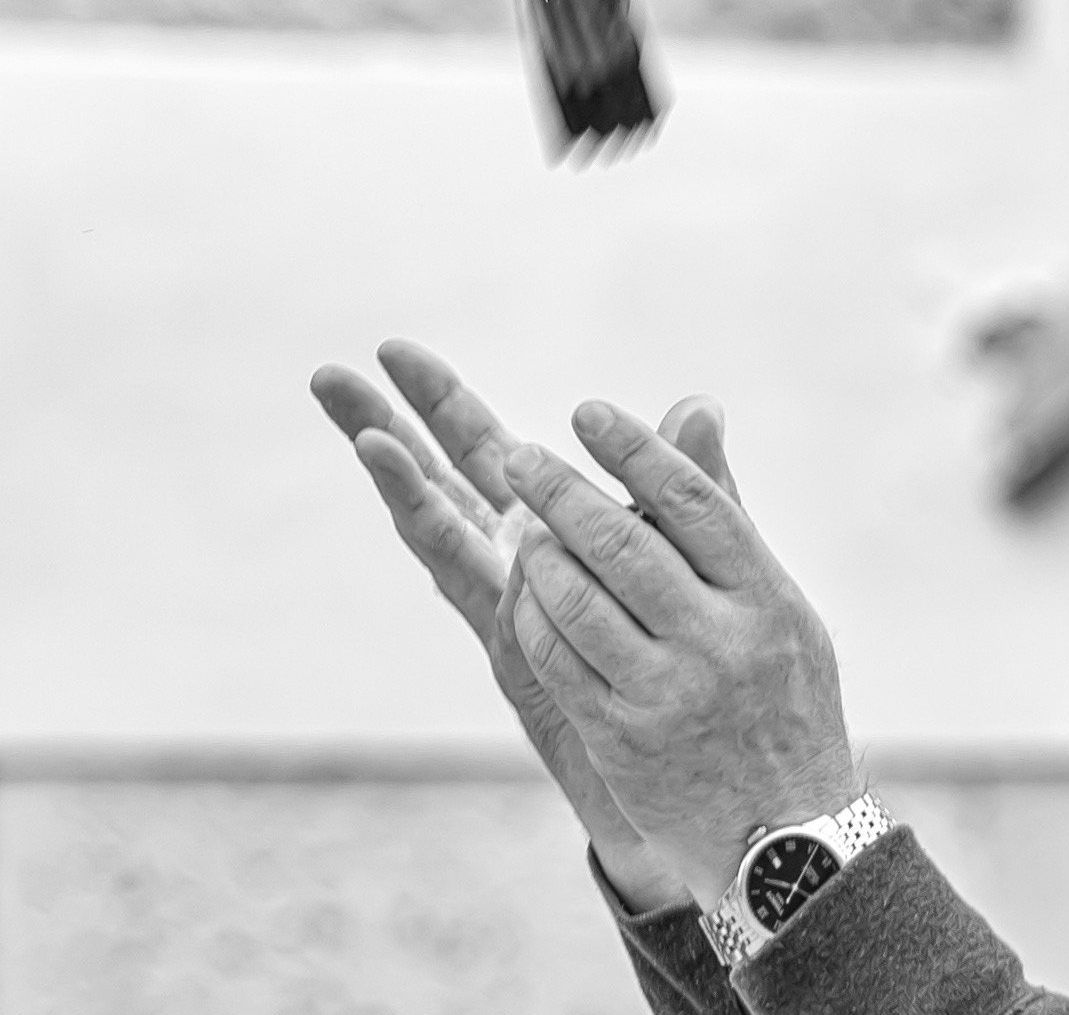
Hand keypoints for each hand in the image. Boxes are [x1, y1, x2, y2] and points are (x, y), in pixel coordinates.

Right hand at [310, 341, 737, 910]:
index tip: (391, 347)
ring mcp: (507, 611)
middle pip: (437, 482)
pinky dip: (454, 553)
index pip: (481, 449)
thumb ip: (689, 481)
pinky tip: (426, 510)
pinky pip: (483, 594)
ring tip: (366, 434)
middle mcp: (509, 564)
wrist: (689, 763)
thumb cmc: (686, 646)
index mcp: (542, 528)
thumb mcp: (696, 548)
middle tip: (328, 374)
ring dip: (404, 486)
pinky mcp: (523, 656)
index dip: (439, 400)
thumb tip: (699, 401)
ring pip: (442, 537)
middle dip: (384, 429)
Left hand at [501, 400, 857, 908]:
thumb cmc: (782, 698)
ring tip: (520, 522)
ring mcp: (666, 696)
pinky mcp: (621, 741)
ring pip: (581, 604)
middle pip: (625, 548)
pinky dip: (534, 618)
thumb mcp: (778, 604)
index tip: (588, 411)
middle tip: (521, 456)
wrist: (785, 839)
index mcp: (765, 597)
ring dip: (539, 555)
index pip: (693, 503)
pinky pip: (560, 664)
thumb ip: (722, 511)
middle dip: (564, 493)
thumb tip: (693, 405)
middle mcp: (718, 642)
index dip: (636, 450)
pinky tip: (525, 592)